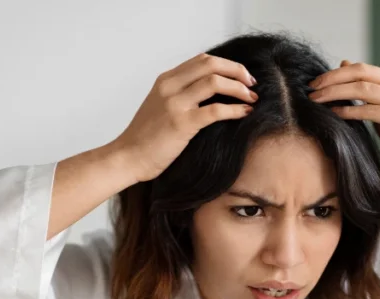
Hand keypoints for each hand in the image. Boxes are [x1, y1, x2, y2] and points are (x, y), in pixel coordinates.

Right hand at [109, 53, 258, 182]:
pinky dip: (235, 109)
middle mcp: (170, 86)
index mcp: (166, 80)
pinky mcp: (181, 123)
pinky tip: (245, 113)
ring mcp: (175, 104)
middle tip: (252, 84)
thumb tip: (211, 93)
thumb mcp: (160, 106)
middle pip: (211, 64)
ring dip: (239, 88)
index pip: (202, 60)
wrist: (127, 157)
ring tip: (252, 98)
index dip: (227, 65)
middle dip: (237, 71)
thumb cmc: (146, 137)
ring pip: (215, 82)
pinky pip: (215, 110)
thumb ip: (180, 95)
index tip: (242, 76)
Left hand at [309, 61, 379, 174]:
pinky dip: (349, 111)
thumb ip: (367, 89)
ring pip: (362, 89)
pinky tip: (335, 114)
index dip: (336, 73)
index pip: (361, 68)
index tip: (316, 82)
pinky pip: (369, 111)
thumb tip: (343, 64)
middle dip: (332, 79)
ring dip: (336, 93)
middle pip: (360, 73)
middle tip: (312, 88)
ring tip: (317, 100)